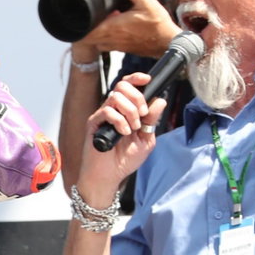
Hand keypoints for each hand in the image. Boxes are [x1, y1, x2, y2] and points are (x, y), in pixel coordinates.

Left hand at [74, 0, 179, 58]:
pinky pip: (104, 42)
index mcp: (111, 28)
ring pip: (94, 40)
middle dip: (83, 25)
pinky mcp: (119, 48)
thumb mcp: (147, 2)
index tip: (76, 15)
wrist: (167, 42)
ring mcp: (113, 46)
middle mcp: (109, 39)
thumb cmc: (158, 25)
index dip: (76, 25)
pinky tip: (112, 24)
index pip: (83, 32)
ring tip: (100, 18)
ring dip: (93, 30)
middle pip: (85, 36)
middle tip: (88, 14)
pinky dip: (103, 34)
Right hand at [78, 76, 166, 201]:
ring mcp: (103, 116)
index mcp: (126, 111)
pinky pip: (107, 112)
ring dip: (130, 112)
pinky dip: (120, 121)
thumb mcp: (146, 139)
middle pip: (122, 86)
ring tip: (133, 128)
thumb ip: (152, 120)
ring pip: (116, 97)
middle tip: (142, 115)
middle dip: (137, 97)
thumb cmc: (124, 160)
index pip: (129, 86)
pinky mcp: (94, 123)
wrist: (109, 175)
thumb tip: (160, 100)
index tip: (147, 80)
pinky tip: (123, 133)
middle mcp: (114, 110)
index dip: (137, 78)